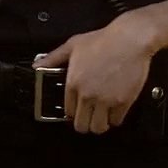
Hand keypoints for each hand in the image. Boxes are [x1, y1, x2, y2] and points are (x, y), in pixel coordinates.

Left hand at [33, 15, 156, 133]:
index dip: (74, 113)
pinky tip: (116, 111)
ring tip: (103, 117)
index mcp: (73, 84)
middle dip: (85, 123)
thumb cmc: (104, 40)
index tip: (79, 110)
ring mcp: (106, 100)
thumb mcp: (73, 45)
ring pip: (99, 127)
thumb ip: (54, 57)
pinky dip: (116, 118)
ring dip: (100, 124)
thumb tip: (37, 65)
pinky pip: (117, 121)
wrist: (130, 39)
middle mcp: (87, 95)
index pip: (69, 112)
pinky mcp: (123, 101)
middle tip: (91, 117)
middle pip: (82, 125)